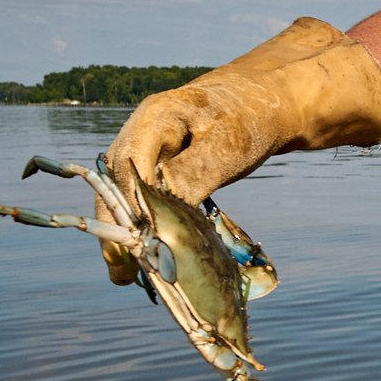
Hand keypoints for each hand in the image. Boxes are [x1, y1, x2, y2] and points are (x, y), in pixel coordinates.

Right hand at [96, 18, 380, 281]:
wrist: (264, 103)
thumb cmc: (250, 118)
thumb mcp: (227, 146)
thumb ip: (192, 173)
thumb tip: (160, 210)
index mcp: (154, 119)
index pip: (128, 166)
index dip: (127, 206)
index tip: (137, 243)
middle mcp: (141, 135)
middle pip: (117, 185)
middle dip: (117, 228)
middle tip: (123, 271)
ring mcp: (146, 152)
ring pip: (125, 196)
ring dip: (125, 233)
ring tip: (126, 277)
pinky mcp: (158, 170)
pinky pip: (143, 200)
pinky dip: (144, 227)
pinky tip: (149, 259)